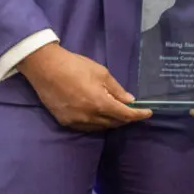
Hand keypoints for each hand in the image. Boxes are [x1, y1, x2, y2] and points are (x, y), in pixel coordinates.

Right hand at [18, 42, 151, 130]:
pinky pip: (87, 127)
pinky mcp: (65, 122)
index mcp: (100, 103)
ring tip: (117, 112)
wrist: (45, 68)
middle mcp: (89, 117)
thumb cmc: (75, 66)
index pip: (125, 115)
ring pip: (100, 127)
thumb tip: (130, 100)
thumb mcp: (101, 73)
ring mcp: (76, 121)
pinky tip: (99, 115)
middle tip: (132, 110)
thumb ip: (117, 89)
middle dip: (126, 118)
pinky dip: (97, 124)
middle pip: (114, 123)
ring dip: (111, 122)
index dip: (139, 115)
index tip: (148, 113)